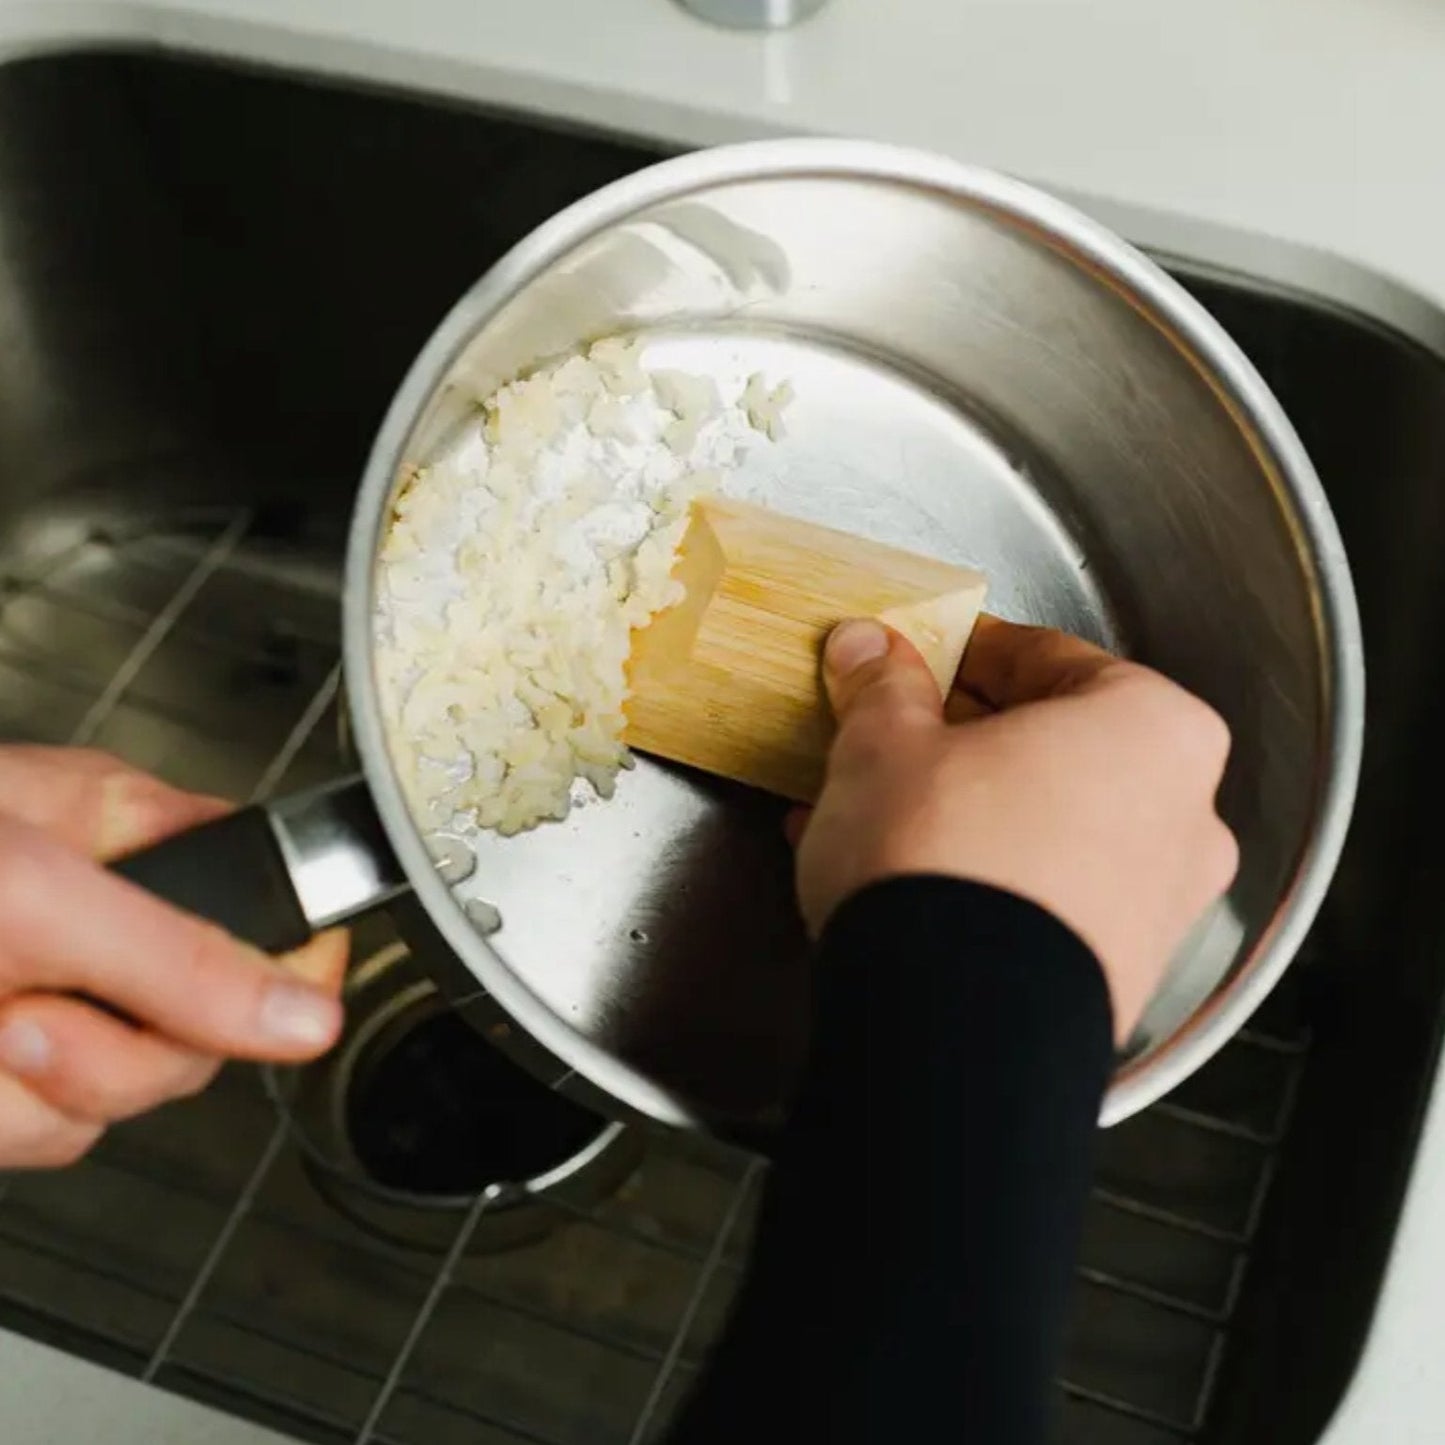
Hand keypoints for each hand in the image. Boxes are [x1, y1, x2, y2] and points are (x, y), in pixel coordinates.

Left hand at [0, 746, 346, 1168]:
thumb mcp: (39, 897)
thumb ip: (183, 957)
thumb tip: (310, 1014)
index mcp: (134, 843)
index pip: (276, 911)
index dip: (292, 971)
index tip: (279, 1006)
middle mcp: (105, 923)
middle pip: (205, 1032)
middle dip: (121, 1048)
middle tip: (40, 1012)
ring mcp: (55, 1002)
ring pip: (125, 1097)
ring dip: (40, 1089)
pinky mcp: (7, 1075)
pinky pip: (51, 1132)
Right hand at [794, 618, 1237, 1041]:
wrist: (953, 1023)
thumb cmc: (944, 861)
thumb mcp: (886, 743)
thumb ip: (882, 687)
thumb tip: (869, 652)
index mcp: (1152, 728)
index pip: (1050, 658)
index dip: (969, 653)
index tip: (922, 657)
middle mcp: (1182, 816)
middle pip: (1057, 750)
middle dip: (964, 743)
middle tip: (894, 738)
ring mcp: (1157, 907)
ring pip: (1047, 828)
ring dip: (965, 812)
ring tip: (875, 816)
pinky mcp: (1117, 977)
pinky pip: (1044, 898)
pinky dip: (982, 877)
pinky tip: (900, 881)